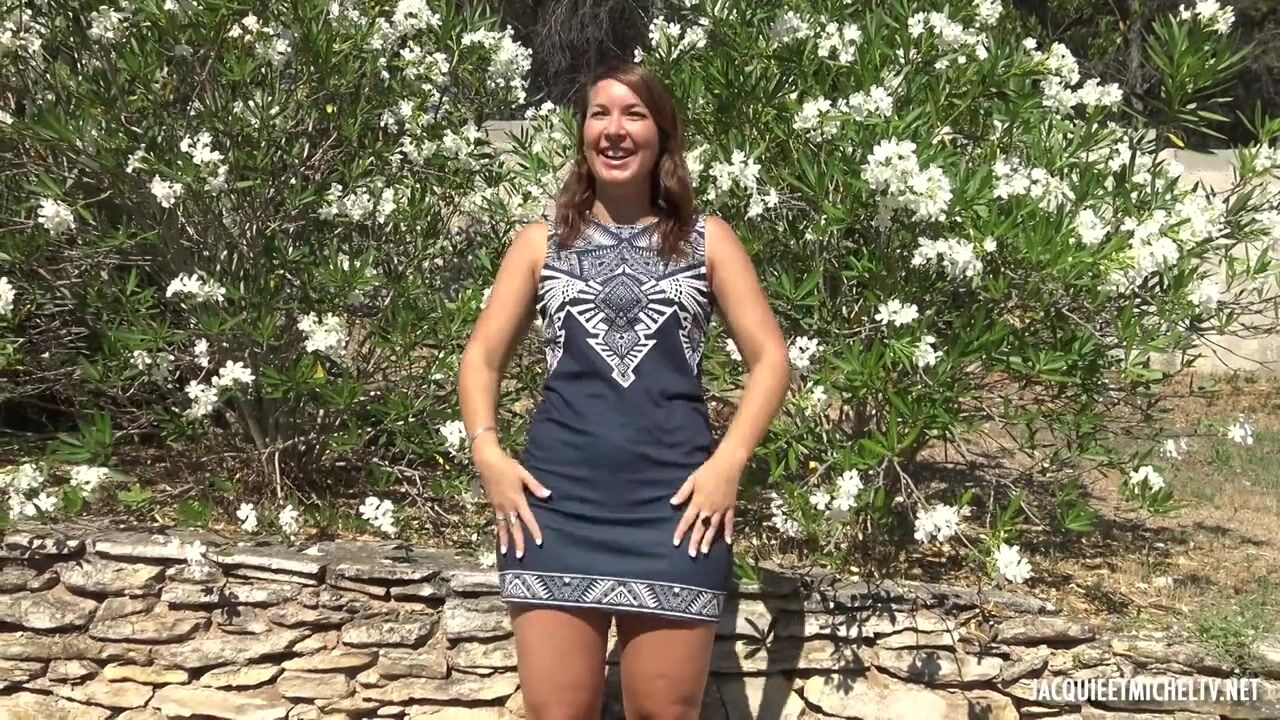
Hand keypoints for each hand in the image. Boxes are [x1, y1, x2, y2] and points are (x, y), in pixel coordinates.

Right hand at [473, 442, 549, 558]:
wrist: (487, 462)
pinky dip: (498, 530)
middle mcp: (507, 506)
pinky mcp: (493, 504)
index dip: (534, 530)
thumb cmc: (507, 466)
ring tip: (505, 553)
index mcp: (517, 499)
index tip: (539, 542)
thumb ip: (535, 486)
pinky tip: (499, 536)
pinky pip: (497, 520)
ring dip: (504, 540)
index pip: (528, 519)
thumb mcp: (523, 474)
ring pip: (503, 527)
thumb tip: (548, 495)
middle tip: (521, 556)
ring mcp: (498, 506)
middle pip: (514, 527)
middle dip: (518, 542)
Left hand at [670, 451, 742, 555]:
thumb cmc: (707, 471)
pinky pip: (729, 521)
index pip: (687, 520)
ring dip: (709, 540)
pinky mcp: (730, 507)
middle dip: (695, 541)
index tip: (676, 542)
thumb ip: (683, 493)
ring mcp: (721, 509)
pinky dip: (729, 531)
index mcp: (698, 502)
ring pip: (714, 527)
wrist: (728, 465)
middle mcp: (709, 508)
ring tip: (704, 551)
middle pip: (700, 527)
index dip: (681, 531)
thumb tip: (672, 503)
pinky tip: (728, 541)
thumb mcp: (692, 480)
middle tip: (691, 554)